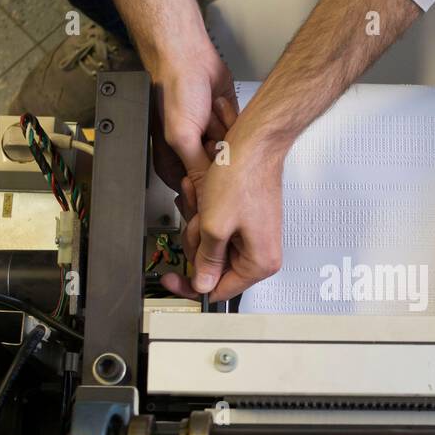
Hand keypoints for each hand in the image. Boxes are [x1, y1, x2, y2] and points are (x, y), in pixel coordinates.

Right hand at [146, 36, 237, 214]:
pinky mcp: (226, 125)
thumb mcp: (181, 136)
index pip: (196, 189)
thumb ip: (195, 167)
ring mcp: (210, 138)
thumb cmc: (174, 88)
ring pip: (231, 154)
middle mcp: (192, 152)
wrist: (188, 57)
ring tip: (209, 115)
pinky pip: (240, 135)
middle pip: (218, 173)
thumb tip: (206, 193)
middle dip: (218, 153)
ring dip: (225, 133)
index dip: (208, 183)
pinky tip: (218, 106)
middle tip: (209, 135)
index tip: (212, 169)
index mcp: (174, 161)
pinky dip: (232, 121)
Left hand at [159, 127, 285, 302]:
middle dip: (197, 244)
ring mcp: (253, 235)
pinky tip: (203, 196)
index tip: (173, 280)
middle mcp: (261, 252)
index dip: (192, 285)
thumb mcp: (214, 226)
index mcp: (259, 261)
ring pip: (212, 246)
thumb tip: (202, 284)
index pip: (220, 290)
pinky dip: (204, 214)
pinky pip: (217, 228)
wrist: (254, 144)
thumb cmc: (242, 176)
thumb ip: (206, 261)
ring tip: (201, 201)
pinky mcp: (245, 221)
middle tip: (196, 221)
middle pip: (214, 268)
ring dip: (199, 225)